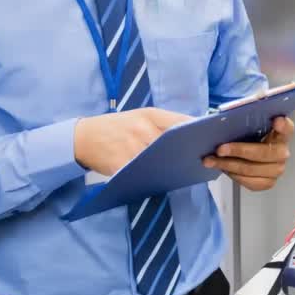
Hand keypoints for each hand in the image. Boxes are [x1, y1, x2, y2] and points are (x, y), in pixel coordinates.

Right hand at [73, 108, 190, 175]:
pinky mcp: (123, 165)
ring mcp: (133, 147)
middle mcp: (143, 128)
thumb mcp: (138, 117)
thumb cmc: (115, 127)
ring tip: (183, 171)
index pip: (182, 121)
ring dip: (172, 167)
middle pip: (175, 144)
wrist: (83, 137)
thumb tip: (192, 135)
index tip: (211, 138)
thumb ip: (162, 124)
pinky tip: (160, 180)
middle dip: (187, 152)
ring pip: (161, 161)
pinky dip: (152, 177)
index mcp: (150, 115)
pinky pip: (143, 174)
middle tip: (200, 159)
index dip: (198, 131)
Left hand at [203, 116, 294, 191]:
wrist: (249, 155)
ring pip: (252, 169)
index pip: (287, 128)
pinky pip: (249, 182)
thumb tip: (223, 119)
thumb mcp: (248, 125)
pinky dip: (233, 175)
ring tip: (211, 160)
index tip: (276, 121)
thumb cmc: (249, 137)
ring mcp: (278, 169)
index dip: (282, 125)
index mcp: (281, 133)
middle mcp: (283, 152)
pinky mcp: (269, 182)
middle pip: (263, 152)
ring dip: (228, 165)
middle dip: (238, 150)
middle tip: (219, 149)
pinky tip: (223, 168)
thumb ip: (244, 120)